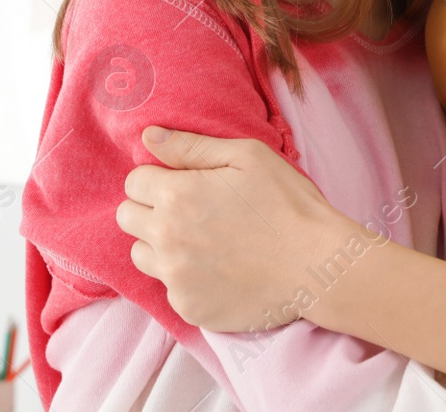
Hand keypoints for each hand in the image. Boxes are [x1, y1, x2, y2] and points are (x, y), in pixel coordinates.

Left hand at [117, 127, 357, 331]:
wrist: (318, 265)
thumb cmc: (287, 204)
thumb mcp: (246, 157)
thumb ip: (190, 146)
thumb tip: (147, 137)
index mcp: (176, 196)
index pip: (134, 182)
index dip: (159, 177)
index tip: (185, 183)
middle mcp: (166, 238)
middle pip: (128, 218)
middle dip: (151, 209)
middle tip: (190, 210)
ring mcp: (175, 278)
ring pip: (141, 255)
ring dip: (161, 245)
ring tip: (201, 241)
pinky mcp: (189, 308)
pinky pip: (169, 288)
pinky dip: (185, 278)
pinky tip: (218, 269)